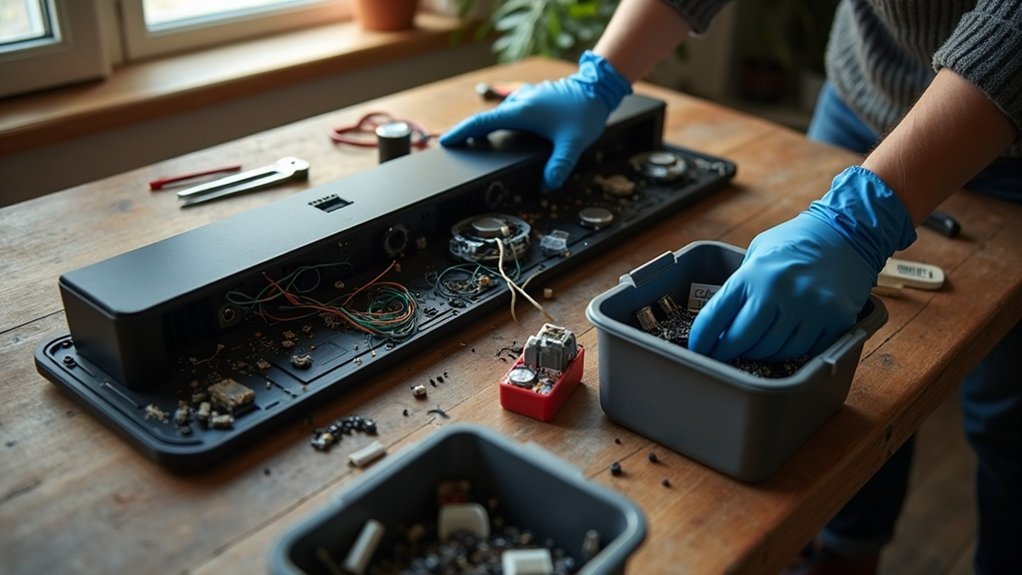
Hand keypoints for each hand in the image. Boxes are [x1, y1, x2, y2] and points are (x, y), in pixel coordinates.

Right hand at [439, 51, 630, 188]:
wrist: (597, 88)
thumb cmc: (585, 112)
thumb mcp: (573, 143)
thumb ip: (560, 166)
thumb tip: (549, 184)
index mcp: (520, 111)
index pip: (481, 122)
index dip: (461, 132)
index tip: (446, 141)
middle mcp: (519, 102)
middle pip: (486, 119)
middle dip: (470, 133)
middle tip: (458, 148)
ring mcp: (525, 98)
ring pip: (498, 114)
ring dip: (487, 127)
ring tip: (478, 142)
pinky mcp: (533, 98)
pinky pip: (510, 110)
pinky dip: (501, 121)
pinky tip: (507, 131)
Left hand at [688, 166, 916, 361]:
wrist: (848, 231)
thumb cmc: (796, 241)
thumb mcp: (758, 253)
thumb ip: (741, 283)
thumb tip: (720, 321)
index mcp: (753, 274)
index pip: (715, 316)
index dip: (702, 338)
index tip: (698, 348)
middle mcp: (778, 292)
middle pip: (741, 341)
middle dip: (727, 351)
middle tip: (723, 354)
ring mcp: (808, 308)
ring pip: (772, 350)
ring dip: (759, 352)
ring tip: (756, 344)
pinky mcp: (833, 320)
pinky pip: (803, 350)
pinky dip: (789, 350)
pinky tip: (785, 340)